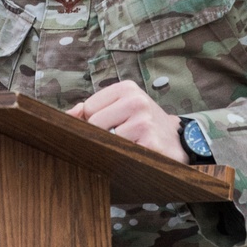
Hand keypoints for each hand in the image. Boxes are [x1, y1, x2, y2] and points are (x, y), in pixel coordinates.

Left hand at [67, 80, 187, 162]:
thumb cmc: (143, 124)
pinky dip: (122, 158)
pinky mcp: (150, 144)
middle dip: (100, 136)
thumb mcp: (121, 108)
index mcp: (127, 88)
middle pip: (94, 124)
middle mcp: (137, 101)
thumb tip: (68, 114)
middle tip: (119, 139)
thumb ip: (92, 109)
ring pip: (106, 140)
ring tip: (128, 147)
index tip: (110, 126)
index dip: (94, 122)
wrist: (178, 142)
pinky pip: (120, 154)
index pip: (89, 107)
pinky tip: (134, 155)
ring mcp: (144, 122)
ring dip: (112, 149)